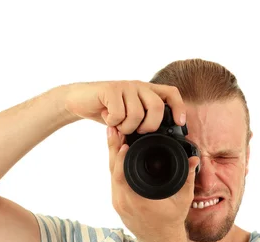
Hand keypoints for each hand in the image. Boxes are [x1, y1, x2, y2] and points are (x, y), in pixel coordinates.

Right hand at [64, 80, 186, 130]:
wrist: (80, 100)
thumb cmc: (107, 111)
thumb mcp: (129, 117)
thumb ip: (144, 121)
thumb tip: (161, 138)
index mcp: (147, 92)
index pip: (171, 93)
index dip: (179, 108)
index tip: (180, 123)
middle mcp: (139, 86)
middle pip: (157, 107)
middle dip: (149, 126)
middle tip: (137, 131)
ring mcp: (125, 86)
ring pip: (137, 114)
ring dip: (126, 127)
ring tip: (118, 124)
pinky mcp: (111, 89)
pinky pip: (119, 114)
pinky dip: (113, 122)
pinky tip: (107, 118)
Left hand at [107, 126, 199, 241]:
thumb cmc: (172, 222)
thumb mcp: (183, 200)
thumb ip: (188, 178)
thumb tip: (194, 158)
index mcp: (136, 201)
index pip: (121, 175)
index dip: (120, 156)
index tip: (123, 140)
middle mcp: (123, 202)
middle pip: (112, 170)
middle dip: (112, 148)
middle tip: (113, 128)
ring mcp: (118, 203)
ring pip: (111, 175)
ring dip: (112, 155)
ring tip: (113, 135)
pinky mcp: (118, 203)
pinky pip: (114, 181)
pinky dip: (115, 165)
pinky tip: (116, 152)